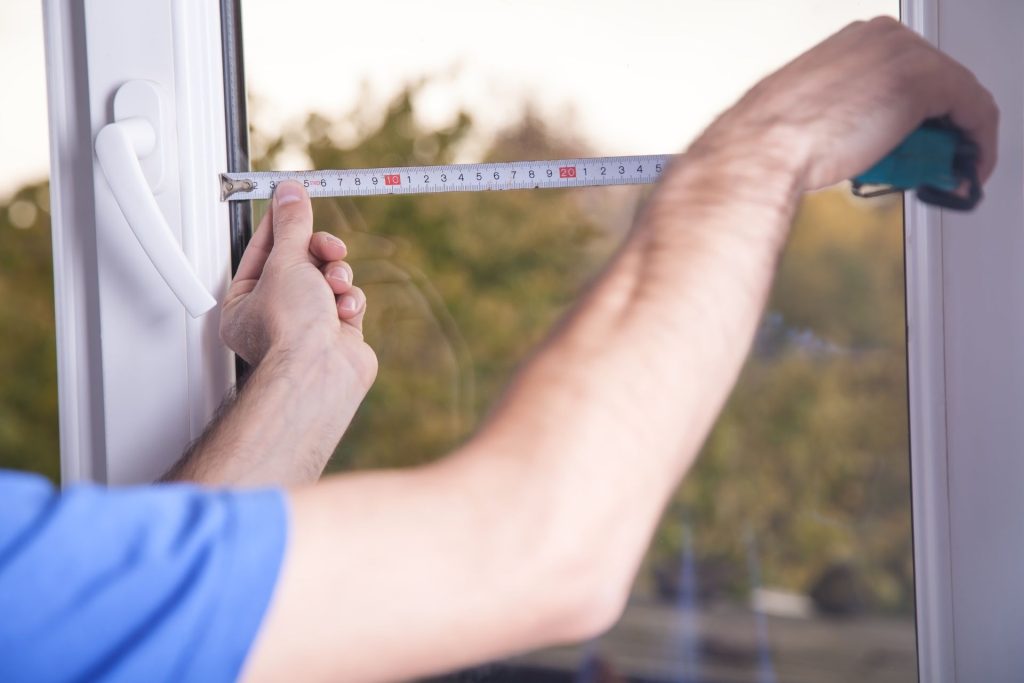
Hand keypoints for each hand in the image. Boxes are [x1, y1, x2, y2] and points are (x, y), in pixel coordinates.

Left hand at [220, 180, 377, 387]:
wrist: (321, 371)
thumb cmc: (289, 329)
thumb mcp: (286, 261)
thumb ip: (292, 224)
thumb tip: (290, 193)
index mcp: (244, 302)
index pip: (261, 251)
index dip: (280, 223)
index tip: (293, 199)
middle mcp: (273, 316)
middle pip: (300, 263)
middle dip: (319, 252)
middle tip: (328, 247)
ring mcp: (306, 327)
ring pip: (328, 279)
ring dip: (337, 275)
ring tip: (336, 285)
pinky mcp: (337, 336)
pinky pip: (347, 301)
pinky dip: (349, 300)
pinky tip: (344, 310)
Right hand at [691, 16, 998, 191]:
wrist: (759, 152)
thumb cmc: (768, 143)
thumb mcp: (809, 116)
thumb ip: (843, 113)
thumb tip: (863, 138)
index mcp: (851, 41)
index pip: (907, 73)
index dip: (921, 116)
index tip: (919, 143)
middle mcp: (881, 36)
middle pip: (937, 82)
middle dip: (941, 128)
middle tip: (934, 164)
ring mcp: (904, 54)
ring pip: (958, 96)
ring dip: (958, 139)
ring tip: (942, 174)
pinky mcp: (924, 82)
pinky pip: (975, 112)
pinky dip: (978, 144)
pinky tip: (968, 171)